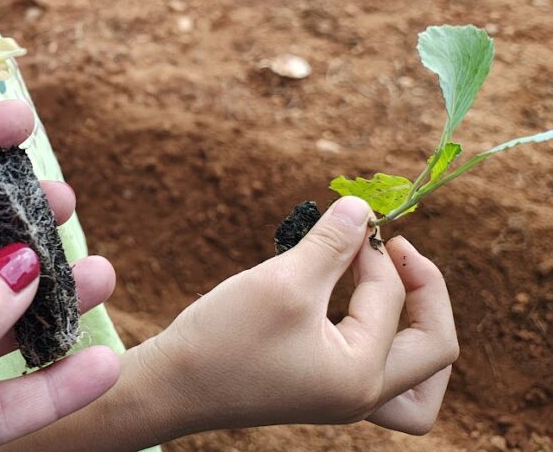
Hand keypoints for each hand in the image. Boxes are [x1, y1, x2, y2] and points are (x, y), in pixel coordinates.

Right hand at [154, 197, 457, 434]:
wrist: (172, 386)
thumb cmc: (223, 338)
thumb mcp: (282, 282)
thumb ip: (330, 243)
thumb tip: (363, 206)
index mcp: (362, 377)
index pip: (390, 298)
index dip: (373, 249)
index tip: (350, 216)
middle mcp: (362, 396)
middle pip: (434, 349)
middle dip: (425, 291)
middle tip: (396, 249)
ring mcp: (343, 399)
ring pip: (417, 376)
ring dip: (418, 328)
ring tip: (397, 286)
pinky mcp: (321, 391)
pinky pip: (382, 375)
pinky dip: (384, 339)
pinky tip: (353, 305)